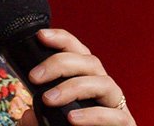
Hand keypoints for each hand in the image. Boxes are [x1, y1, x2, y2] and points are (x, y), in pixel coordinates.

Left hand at [18, 28, 135, 125]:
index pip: (78, 52)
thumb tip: (28, 115)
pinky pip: (114, 116)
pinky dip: (93, 115)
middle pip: (90, 62)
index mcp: (87, 81)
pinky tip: (73, 118)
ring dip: (74, 87)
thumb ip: (37, 120)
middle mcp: (103, 88)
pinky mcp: (125, 124)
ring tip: (49, 99)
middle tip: (35, 77)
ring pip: (103, 83)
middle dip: (60, 63)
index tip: (41, 36)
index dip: (62, 39)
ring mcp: (116, 106)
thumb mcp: (49, 124)